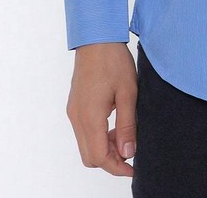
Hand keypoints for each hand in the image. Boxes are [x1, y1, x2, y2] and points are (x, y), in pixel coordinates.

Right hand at [66, 42, 136, 176]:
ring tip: (125, 135)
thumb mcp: (128, 93)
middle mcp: (77, 118)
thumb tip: (128, 153)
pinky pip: (84, 131)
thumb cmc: (113, 61)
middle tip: (130, 151)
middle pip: (89, 156)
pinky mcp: (75, 106)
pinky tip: (114, 124)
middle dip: (110, 160)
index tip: (133, 168)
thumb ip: (127, 125)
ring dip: (104, 147)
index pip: (99, 157)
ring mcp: (73, 112)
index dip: (116, 167)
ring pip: (86, 145)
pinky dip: (98, 136)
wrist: (96, 38)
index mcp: (90, 117)